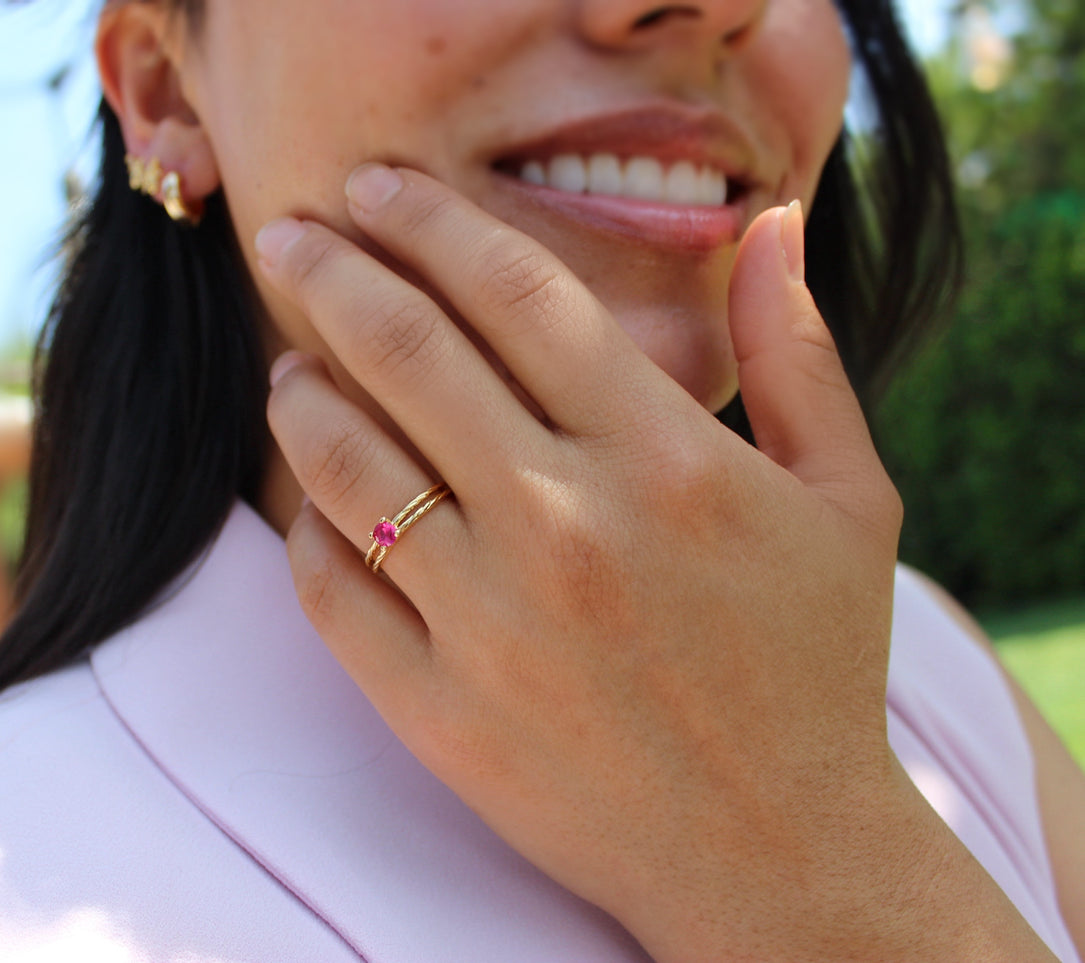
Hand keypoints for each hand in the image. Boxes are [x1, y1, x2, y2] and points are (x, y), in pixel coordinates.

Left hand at [258, 164, 1054, 961]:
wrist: (776, 856)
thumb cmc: (815, 669)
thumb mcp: (847, 501)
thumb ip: (800, 356)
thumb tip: (769, 227)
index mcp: (664, 456)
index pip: (515, 290)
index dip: (430, 220)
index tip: (377, 188)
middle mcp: (566, 524)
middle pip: (404, 350)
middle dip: (329, 271)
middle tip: (289, 236)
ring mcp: (490, 621)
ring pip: (343, 462)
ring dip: (298, 391)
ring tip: (289, 364)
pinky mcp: (437, 708)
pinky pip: (333, 587)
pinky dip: (308, 528)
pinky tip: (317, 501)